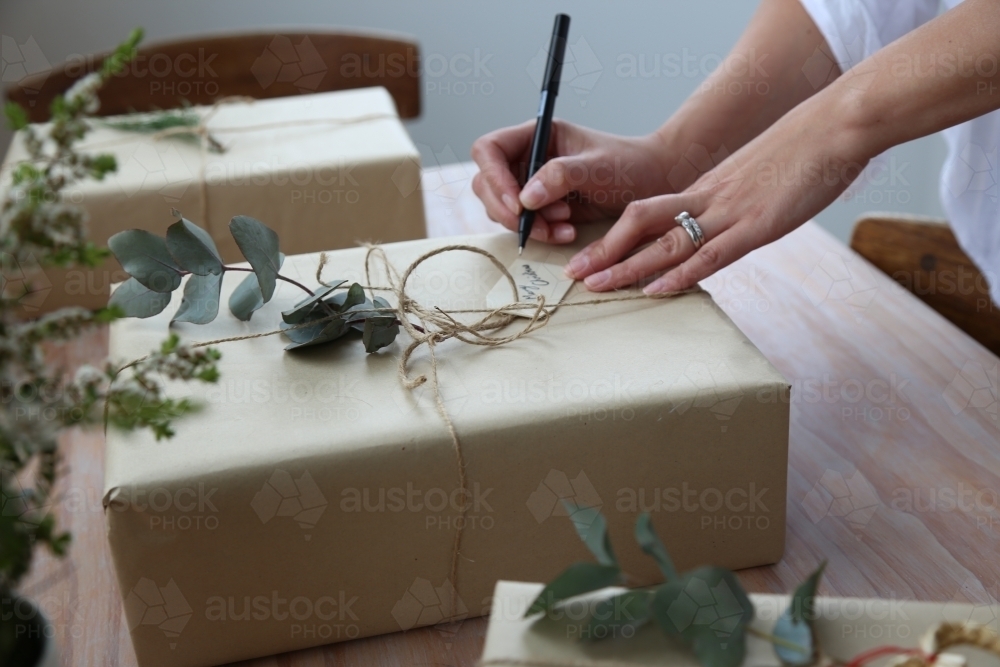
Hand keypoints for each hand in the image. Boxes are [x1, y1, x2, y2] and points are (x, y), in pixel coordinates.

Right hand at [471, 119, 672, 243]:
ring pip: (502, 209)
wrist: (653, 184)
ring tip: (563, 228)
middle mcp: (528, 158)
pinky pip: (524, 225)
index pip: (489, 150)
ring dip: (528, 225)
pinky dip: (540, 234)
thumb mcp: (598, 167)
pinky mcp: (542, 209)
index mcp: (537, 135)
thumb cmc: (630, 165)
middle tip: (537, 225)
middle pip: (487, 184)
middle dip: (509, 210)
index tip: (518, 203)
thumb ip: (560, 177)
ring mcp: (532, 185)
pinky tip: (566, 233)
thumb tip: (525, 199)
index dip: (494, 177)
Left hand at [565, 96, 869, 293]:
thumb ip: (731, 205)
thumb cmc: (802, 154)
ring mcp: (729, 213)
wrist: (835, 127)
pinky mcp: (756, 227)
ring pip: (665, 241)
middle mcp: (707, 199)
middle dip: (605, 251)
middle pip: (640, 224)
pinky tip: (655, 290)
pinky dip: (679, 275)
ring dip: (627, 266)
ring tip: (595, 286)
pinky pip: (709, 254)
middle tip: (573, 274)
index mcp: (705, 190)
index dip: (614, 235)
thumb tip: (719, 227)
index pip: (646, 213)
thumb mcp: (755, 180)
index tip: (590, 255)